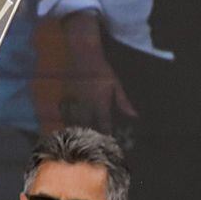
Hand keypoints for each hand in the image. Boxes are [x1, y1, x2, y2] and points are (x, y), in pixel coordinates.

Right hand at [57, 15, 136, 132]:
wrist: (83, 55)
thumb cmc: (103, 69)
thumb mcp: (116, 84)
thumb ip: (123, 101)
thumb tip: (134, 115)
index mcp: (100, 103)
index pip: (103, 123)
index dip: (106, 134)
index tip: (108, 142)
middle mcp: (86, 105)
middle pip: (87, 126)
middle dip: (90, 135)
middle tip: (94, 143)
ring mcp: (74, 101)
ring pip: (74, 121)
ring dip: (78, 130)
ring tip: (79, 139)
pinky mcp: (66, 96)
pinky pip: (66, 113)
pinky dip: (68, 120)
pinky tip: (68, 124)